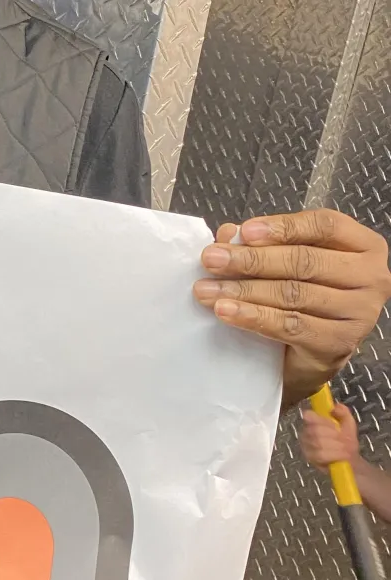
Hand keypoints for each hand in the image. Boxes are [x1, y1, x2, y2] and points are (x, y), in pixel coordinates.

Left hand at [192, 210, 390, 407]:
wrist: (309, 353)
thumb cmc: (302, 296)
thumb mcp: (286, 262)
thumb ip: (261, 243)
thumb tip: (227, 233)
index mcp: (363, 246)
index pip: (324, 225)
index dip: (282, 227)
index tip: (243, 232)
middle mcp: (371, 277)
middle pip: (304, 261)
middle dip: (251, 260)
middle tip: (211, 260)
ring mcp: (360, 313)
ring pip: (293, 294)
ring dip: (244, 290)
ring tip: (207, 289)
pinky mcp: (340, 344)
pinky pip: (291, 326)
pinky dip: (254, 317)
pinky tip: (226, 312)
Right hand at [299, 401, 360, 469]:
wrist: (350, 460)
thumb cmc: (346, 440)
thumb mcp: (348, 423)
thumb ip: (343, 412)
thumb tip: (334, 407)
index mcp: (312, 421)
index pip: (308, 415)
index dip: (322, 420)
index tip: (336, 425)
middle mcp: (305, 432)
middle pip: (316, 430)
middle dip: (334, 435)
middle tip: (345, 439)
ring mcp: (306, 446)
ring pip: (318, 443)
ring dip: (336, 446)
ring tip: (346, 449)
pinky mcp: (310, 459)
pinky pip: (320, 455)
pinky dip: (334, 455)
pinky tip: (342, 455)